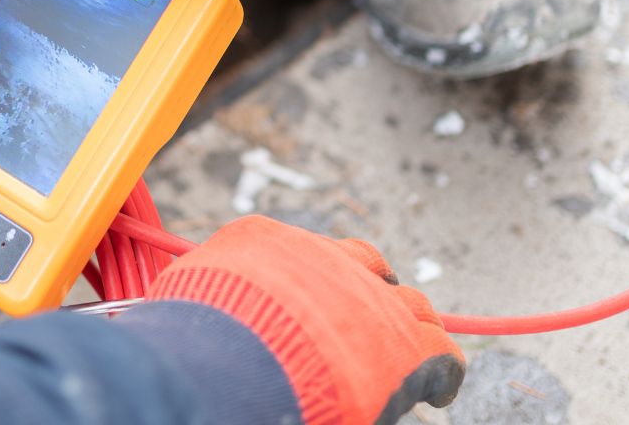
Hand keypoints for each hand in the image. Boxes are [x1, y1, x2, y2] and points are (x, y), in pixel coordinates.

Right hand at [148, 216, 463, 423]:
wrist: (228, 365)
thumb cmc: (194, 338)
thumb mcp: (187, 295)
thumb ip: (207, 292)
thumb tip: (189, 314)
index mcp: (266, 241)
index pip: (303, 251)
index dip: (318, 276)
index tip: (319, 295)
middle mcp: (325, 260)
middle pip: (365, 265)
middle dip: (371, 288)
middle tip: (372, 314)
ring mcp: (369, 300)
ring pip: (410, 304)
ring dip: (410, 324)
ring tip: (416, 345)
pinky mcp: (403, 346)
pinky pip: (439, 353)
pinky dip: (441, 370)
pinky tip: (440, 387)